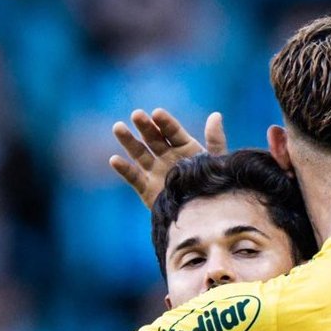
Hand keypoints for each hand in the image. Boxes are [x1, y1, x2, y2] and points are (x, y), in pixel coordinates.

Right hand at [108, 108, 227, 207]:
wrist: (204, 216)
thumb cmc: (213, 187)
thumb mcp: (216, 163)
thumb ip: (215, 140)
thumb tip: (216, 115)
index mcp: (185, 148)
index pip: (173, 132)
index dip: (165, 123)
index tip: (157, 113)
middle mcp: (167, 156)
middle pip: (153, 139)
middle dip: (145, 127)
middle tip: (137, 115)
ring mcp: (155, 171)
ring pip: (139, 153)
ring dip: (128, 141)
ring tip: (118, 127)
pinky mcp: (146, 188)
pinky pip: (134, 178)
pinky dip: (124, 169)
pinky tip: (114, 160)